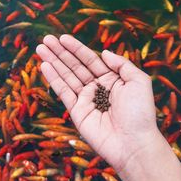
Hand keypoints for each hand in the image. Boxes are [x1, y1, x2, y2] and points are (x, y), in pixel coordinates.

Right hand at [36, 34, 159, 170]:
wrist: (133, 143)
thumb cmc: (140, 112)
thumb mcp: (138, 81)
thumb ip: (121, 63)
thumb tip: (103, 52)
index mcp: (111, 78)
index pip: (90, 59)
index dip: (76, 48)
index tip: (62, 38)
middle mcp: (97, 87)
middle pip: (75, 65)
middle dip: (60, 52)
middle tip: (46, 39)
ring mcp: (85, 99)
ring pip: (66, 76)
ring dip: (53, 62)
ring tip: (41, 49)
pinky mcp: (77, 111)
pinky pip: (63, 92)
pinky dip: (53, 79)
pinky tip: (45, 66)